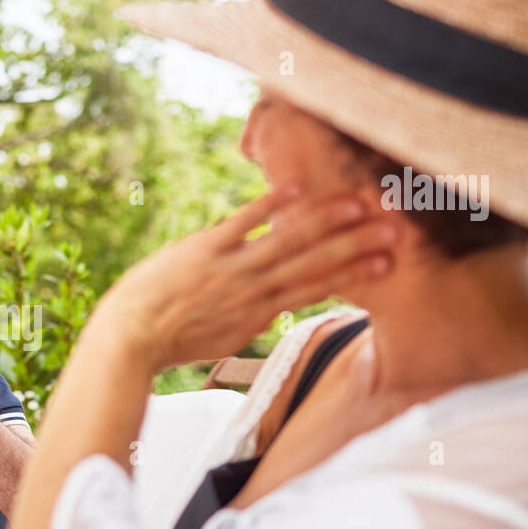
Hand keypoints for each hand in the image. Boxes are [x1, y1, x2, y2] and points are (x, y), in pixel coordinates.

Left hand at [89, 184, 397, 373]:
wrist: (130, 337)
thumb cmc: (174, 339)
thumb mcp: (222, 338)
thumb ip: (251, 319)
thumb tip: (272, 309)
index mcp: (259, 313)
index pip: (317, 289)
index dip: (355, 274)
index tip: (390, 262)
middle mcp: (252, 291)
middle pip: (314, 265)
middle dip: (357, 247)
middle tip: (397, 230)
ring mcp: (229, 269)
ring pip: (287, 243)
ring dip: (325, 223)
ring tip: (360, 205)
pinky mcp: (203, 250)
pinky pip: (241, 222)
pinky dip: (268, 206)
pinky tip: (296, 189)